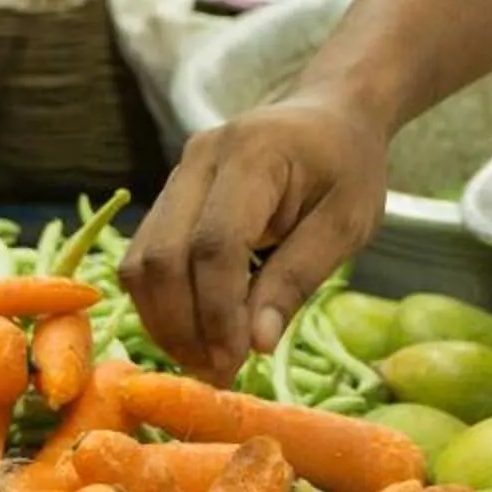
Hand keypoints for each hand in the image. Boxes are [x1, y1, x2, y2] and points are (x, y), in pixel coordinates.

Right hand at [121, 97, 390, 379]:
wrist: (330, 116)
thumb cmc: (349, 168)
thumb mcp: (346, 224)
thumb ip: (297, 279)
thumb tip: (254, 344)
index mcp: (252, 154)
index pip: (215, 244)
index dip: (218, 312)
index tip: (235, 362)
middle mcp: (199, 159)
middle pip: (163, 256)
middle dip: (183, 326)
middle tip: (217, 375)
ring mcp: (176, 174)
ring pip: (142, 261)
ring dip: (165, 322)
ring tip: (206, 362)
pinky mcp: (169, 196)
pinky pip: (146, 257)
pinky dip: (162, 304)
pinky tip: (196, 334)